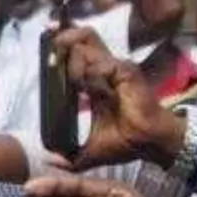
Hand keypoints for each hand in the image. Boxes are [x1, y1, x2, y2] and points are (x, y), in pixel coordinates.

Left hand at [55, 26, 181, 168]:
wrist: (150, 144)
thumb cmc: (126, 142)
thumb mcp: (90, 149)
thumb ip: (69, 154)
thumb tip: (50, 161)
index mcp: (95, 80)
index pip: (76, 50)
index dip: (59, 42)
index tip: (46, 34)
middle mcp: (105, 68)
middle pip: (81, 37)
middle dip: (60, 42)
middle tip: (52, 56)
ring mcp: (115, 67)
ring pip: (83, 48)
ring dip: (73, 66)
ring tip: (80, 88)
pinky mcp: (125, 71)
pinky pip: (98, 65)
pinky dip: (90, 78)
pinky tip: (98, 93)